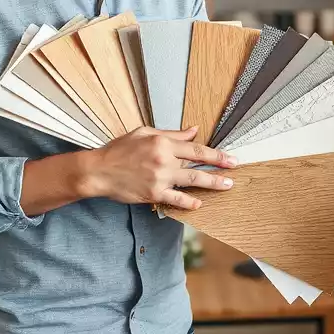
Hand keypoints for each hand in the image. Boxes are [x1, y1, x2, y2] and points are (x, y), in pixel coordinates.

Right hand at [84, 126, 236, 209]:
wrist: (98, 171)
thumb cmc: (119, 150)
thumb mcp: (144, 133)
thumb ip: (171, 134)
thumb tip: (194, 130)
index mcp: (162, 143)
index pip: (196, 148)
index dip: (216, 154)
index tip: (230, 157)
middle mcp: (163, 160)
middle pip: (198, 164)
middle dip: (220, 168)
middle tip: (235, 170)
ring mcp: (159, 179)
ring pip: (191, 181)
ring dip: (211, 184)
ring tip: (226, 185)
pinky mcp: (153, 194)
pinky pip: (176, 199)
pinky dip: (189, 202)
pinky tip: (199, 203)